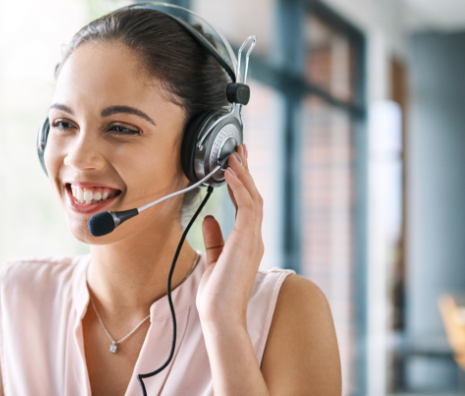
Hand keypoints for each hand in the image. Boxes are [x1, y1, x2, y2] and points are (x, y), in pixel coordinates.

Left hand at [196, 144, 264, 327]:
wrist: (220, 314)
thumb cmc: (217, 295)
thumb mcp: (213, 260)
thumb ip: (214, 239)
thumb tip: (210, 218)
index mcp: (247, 242)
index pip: (247, 206)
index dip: (243, 183)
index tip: (236, 165)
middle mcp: (254, 238)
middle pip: (253, 196)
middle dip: (246, 172)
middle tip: (238, 150)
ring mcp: (253, 239)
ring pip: (253, 198)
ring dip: (243, 174)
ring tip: (233, 155)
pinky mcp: (247, 240)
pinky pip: (247, 207)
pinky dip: (239, 187)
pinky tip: (231, 173)